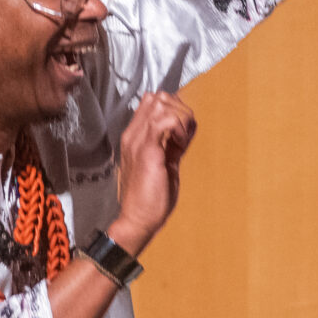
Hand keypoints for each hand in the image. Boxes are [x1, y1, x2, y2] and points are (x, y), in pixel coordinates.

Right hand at [108, 92, 197, 251]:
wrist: (138, 219)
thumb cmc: (150, 198)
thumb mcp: (164, 163)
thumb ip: (171, 144)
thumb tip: (184, 129)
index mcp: (134, 137)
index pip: (152, 101)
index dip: (174, 108)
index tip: (183, 131)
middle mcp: (133, 135)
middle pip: (158, 97)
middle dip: (179, 109)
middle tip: (185, 134)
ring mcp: (138, 141)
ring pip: (161, 103)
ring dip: (180, 118)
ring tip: (182, 140)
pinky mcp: (147, 151)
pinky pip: (164, 121)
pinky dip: (178, 127)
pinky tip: (181, 144)